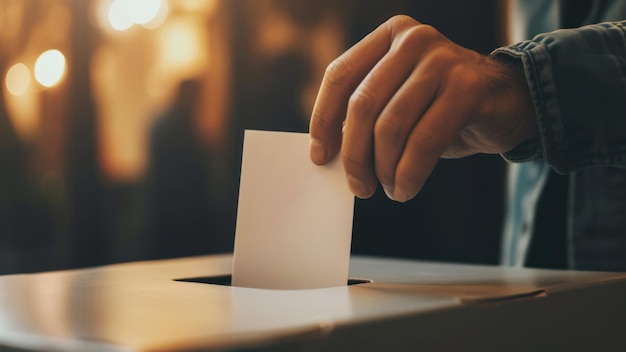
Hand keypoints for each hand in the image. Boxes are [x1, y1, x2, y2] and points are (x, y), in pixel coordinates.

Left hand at [309, 15, 536, 201]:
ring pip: (392, 125)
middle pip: (363, 104)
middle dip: (354, 155)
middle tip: (358, 186)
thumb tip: (329, 153)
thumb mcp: (399, 103)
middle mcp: (413, 40)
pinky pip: (425, 140)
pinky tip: (406, 188)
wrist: (509, 102)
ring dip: (383, 169)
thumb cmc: (442, 108)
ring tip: (387, 189)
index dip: (323, 120)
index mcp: (388, 37)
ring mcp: (442, 60)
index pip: (339, 76)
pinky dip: (409, 173)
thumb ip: (367, 117)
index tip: (320, 156)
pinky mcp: (468, 87)